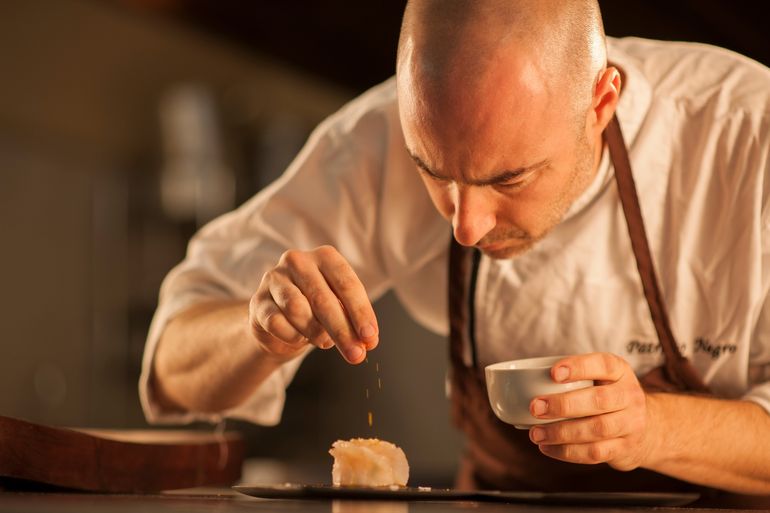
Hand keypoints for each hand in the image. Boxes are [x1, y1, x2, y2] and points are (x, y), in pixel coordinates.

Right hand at [248, 245, 378, 363]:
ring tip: (322, 341)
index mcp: (325, 256)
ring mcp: (274, 278)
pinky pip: (277, 323)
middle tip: (355, 355)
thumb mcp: (340, 311)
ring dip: (314, 333)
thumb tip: (367, 342)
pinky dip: (292, 337)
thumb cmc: (317, 311)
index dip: (361, 312)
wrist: (280, 322)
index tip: (370, 338)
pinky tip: (298, 338)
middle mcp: (298, 261)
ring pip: (297, 310)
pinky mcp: (257, 300)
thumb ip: (354, 322)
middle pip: (323, 299)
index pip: (347, 284)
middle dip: (342, 331)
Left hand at [527, 352, 658, 470]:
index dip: (578, 367)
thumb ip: (572, 377)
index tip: (552, 372)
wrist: (646, 428)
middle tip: (534, 407)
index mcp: (620, 371)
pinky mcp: (625, 449)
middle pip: (599, 400)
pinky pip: (595, 453)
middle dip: (563, 405)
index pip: (603, 364)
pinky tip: (547, 448)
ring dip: (561, 433)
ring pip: (597, 429)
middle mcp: (630, 395)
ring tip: (535, 434)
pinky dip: (567, 452)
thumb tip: (522, 383)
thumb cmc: (606, 395)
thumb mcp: (599, 377)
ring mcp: (631, 424)